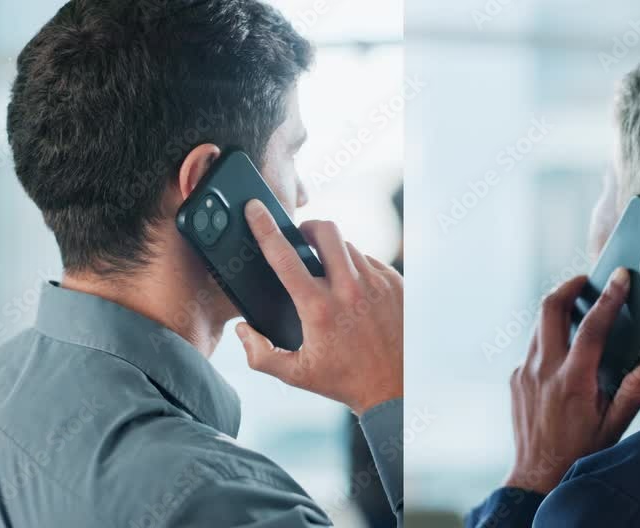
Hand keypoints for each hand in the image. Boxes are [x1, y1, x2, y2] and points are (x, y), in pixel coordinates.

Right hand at [235, 199, 402, 414]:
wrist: (395, 388)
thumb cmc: (343, 381)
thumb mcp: (295, 374)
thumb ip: (259, 354)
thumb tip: (243, 329)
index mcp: (318, 308)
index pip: (285, 256)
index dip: (265, 228)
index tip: (256, 209)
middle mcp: (349, 290)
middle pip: (325, 231)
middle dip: (308, 227)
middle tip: (301, 237)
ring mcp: (376, 283)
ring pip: (348, 246)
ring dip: (333, 252)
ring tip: (328, 274)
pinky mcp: (396, 283)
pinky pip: (370, 260)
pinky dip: (356, 268)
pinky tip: (353, 289)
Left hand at [505, 268, 639, 493]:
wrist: (537, 475)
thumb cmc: (578, 453)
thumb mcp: (614, 427)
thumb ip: (632, 393)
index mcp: (573, 381)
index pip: (592, 328)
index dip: (608, 297)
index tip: (619, 278)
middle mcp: (544, 371)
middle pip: (549, 309)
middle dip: (568, 286)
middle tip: (586, 281)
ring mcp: (525, 373)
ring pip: (538, 325)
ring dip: (557, 311)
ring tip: (577, 309)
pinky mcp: (516, 379)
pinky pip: (533, 348)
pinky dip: (549, 340)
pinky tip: (564, 351)